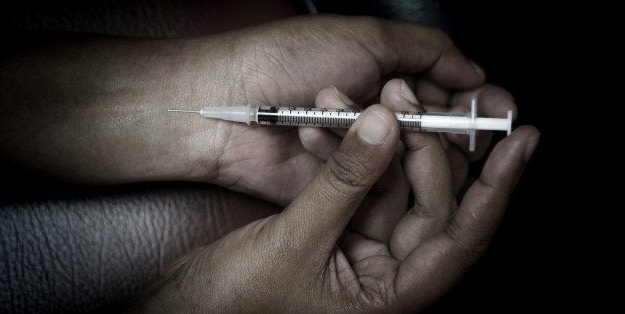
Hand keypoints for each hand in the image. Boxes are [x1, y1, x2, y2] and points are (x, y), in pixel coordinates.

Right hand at [132, 104, 539, 311]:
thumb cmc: (239, 302)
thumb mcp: (296, 242)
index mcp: (393, 295)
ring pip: (387, 181)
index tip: (521, 143)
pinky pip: (354, 179)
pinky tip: (324, 123)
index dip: (495, 189)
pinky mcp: (337, 225)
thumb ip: (344, 183)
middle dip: (416, 143)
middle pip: (425, 198)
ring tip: (356, 98)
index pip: (462, 238)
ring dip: (371, 139)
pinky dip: (341, 151)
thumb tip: (385, 128)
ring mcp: (363, 246)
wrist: (190, 306)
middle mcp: (388, 271)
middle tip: (402, 97)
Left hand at [207, 15, 496, 204]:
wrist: (230, 102)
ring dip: (411, 146)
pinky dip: (378, 166)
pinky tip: (362, 148)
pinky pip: (380, 185)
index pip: (449, 95)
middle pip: (438, 135)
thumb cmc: (290, 59)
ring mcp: (361, 153)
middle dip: (449, 129)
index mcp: (387, 76)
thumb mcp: (367, 36)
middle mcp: (378, 117)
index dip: (476, 105)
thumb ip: (428, 52)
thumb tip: (473, 70)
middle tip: (453, 127)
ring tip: (385, 123)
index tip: (499, 113)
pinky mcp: (343, 184)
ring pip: (414, 165)